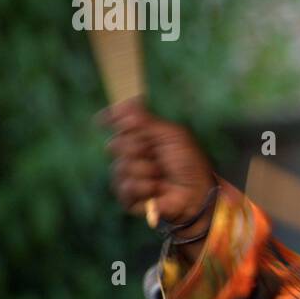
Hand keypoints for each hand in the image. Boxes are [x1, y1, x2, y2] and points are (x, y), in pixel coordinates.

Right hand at [101, 99, 216, 231]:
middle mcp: (130, 156)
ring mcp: (127, 176)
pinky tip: (156, 188)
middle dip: (136, 147)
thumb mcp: (171, 136)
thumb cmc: (188, 162)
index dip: (110, 120)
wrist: (197, 191)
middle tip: (154, 153)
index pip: (117, 126)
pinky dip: (144, 186)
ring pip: (120, 167)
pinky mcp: (128, 197)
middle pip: (114, 145)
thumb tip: (123, 102)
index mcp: (140, 138)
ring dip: (145, 169)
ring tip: (161, 174)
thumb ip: (145, 120)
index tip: (102, 119)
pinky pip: (125, 187)